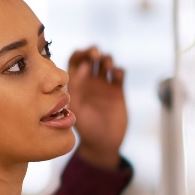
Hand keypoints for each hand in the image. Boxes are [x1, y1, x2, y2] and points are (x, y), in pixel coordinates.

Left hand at [67, 46, 127, 169]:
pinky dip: (118, 70)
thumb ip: (77, 87)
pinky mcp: (117, 91)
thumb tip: (82, 67)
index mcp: (75, 82)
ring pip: (106, 62)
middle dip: (93, 52)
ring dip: (107, 59)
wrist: (100, 143)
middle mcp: (89, 81)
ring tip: (106, 66)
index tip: (82, 54)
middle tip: (95, 55)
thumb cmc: (84, 127)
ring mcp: (104, 84)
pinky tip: (116, 75)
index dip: (78, 54)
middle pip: (91, 57)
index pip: (75, 60)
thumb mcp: (76, 106)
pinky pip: (119, 74)